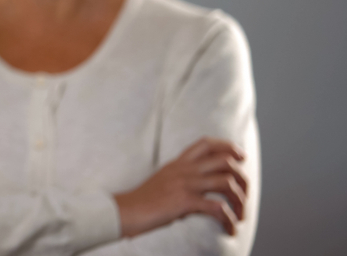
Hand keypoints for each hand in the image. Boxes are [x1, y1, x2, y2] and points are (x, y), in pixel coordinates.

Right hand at [114, 137, 248, 237]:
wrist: (126, 211)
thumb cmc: (143, 201)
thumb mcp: (162, 179)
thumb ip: (180, 175)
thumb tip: (199, 182)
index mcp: (178, 163)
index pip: (206, 144)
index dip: (228, 147)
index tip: (240, 157)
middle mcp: (184, 170)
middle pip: (225, 162)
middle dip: (242, 178)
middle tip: (245, 194)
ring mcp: (185, 184)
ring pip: (226, 183)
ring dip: (240, 200)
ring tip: (241, 214)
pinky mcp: (184, 202)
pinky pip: (218, 208)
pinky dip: (230, 219)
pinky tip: (230, 228)